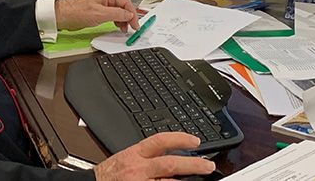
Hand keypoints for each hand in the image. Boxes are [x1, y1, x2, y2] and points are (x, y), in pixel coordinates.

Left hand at [55, 0, 137, 32]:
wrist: (64, 16)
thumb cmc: (77, 11)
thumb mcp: (100, 14)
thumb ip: (117, 14)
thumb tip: (128, 15)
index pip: (126, 2)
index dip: (132, 14)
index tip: (135, 24)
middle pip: (123, 6)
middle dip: (128, 17)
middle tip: (131, 27)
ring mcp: (102, 3)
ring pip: (119, 11)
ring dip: (123, 20)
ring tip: (123, 28)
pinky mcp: (99, 10)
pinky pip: (112, 14)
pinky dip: (116, 21)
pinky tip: (117, 26)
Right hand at [94, 133, 215, 180]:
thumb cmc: (107, 175)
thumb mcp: (124, 158)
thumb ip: (144, 155)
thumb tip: (168, 153)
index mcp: (133, 154)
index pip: (159, 141)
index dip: (179, 138)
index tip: (194, 140)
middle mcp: (138, 169)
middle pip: (170, 164)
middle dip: (192, 165)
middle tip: (208, 165)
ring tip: (201, 180)